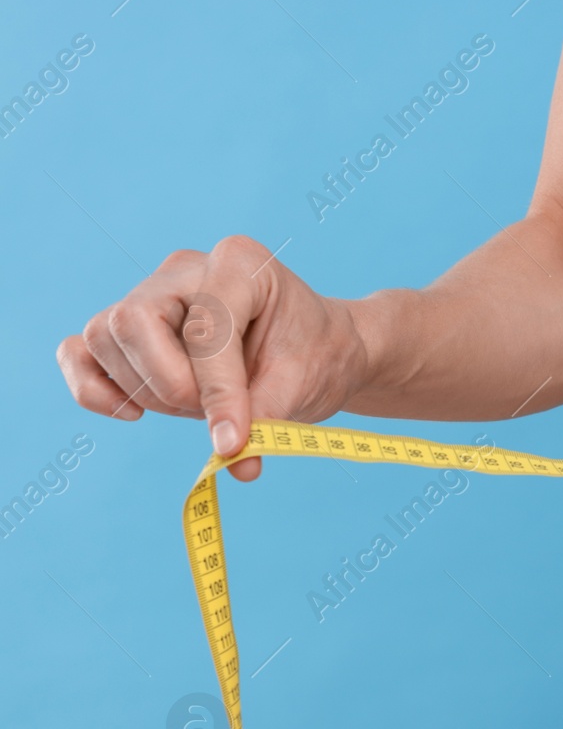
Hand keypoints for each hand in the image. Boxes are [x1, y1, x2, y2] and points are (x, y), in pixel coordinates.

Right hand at [56, 235, 370, 480]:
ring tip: (199, 406)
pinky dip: (94, 387)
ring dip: (146, 391)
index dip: (217, 390)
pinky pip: (79, 351)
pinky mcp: (128, 330)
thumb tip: (235, 465)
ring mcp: (150, 294)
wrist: (317, 352)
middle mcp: (185, 269)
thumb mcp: (304, 385)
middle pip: (133, 322)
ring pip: (104, 338)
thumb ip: (267, 420)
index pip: (203, 326)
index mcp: (239, 263)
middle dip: (171, 384)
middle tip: (216, 413)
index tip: (234, 441)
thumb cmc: (314, 357)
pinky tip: (132, 412)